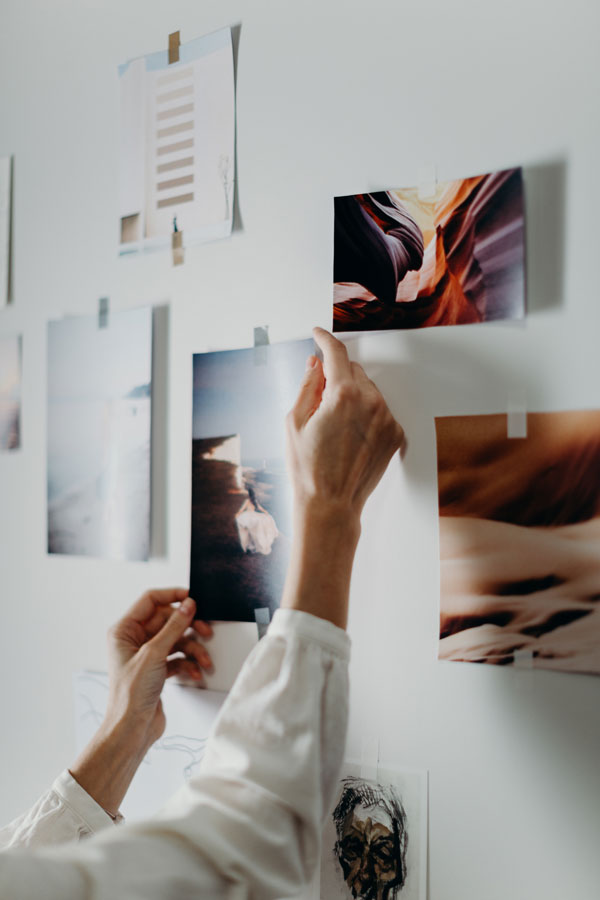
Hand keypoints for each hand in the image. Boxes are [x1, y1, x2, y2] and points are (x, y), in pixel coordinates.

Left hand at [70, 589, 212, 816]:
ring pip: (176, 639)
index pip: (150, 600)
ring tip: (204, 660)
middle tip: (206, 631)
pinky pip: (178, 657)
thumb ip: (173, 626)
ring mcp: (146, 655)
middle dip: (189, 627)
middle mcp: (133, 639)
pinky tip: (195, 673)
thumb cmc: (131, 694)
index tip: (193, 598)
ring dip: (193, 649)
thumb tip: (188, 605)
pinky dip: (188, 663)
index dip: (172, 596)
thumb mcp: (154, 654)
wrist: (132, 730)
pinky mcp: (157, 669)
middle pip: (168, 620)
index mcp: (124, 630)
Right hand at [286, 327, 403, 517]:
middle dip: (337, 377)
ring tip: (335, 427)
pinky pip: (380, 411)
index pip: (336, 353)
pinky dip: (367, 415)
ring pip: (369, 391)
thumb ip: (307, 385)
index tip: (318, 334)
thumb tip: (315, 363)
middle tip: (319, 401)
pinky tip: (350, 437)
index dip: (324, 339)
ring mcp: (387, 419)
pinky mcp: (396, 434)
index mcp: (343, 395)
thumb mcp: (294, 421)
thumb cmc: (308, 468)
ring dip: (353, 396)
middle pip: (354, 371)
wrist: (331, 504)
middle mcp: (371, 402)